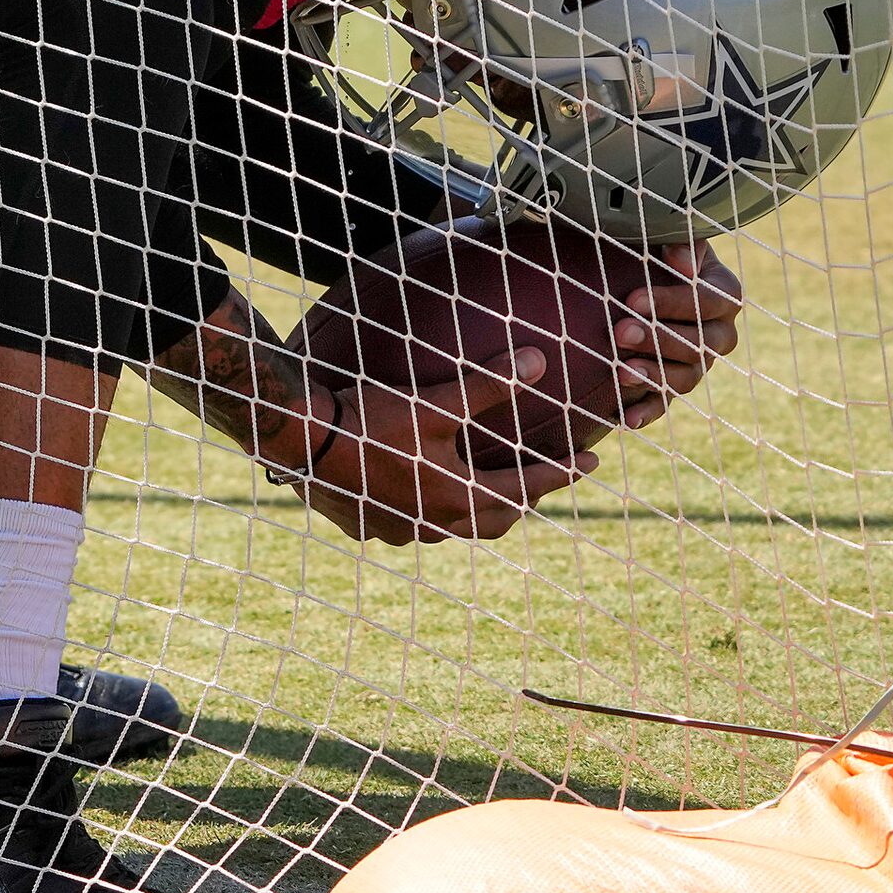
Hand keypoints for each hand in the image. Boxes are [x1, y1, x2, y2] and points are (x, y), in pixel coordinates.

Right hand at [289, 349, 594, 544]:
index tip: (590, 461)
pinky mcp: (368, 528)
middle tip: (541, 479)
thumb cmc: (371, 418)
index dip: (562, 472)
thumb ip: (487, 385)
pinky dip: (427, 513)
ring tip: (483, 490)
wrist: (302, 441)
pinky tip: (417, 495)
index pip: (528, 487)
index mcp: (460, 495)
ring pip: (454, 528)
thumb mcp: (434, 399)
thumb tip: (537, 361)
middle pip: (497, 518)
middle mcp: (436, 523)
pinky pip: (410, 528)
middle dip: (524, 498)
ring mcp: (400, 531)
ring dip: (476, 511)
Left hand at [616, 240, 744, 429]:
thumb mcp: (665, 239)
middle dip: (660, 339)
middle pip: (701, 344)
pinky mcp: (672, 385)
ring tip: (620, 372)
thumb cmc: (650, 253)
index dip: (673, 302)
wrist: (630, 281)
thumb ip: (681, 242)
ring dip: (654, 374)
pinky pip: (666, 403)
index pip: (710, 301)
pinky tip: (624, 419)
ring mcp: (698, 364)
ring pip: (686, 376)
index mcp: (723, 294)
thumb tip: (682, 261)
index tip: (631, 299)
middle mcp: (718, 333)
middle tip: (620, 332)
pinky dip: (647, 412)